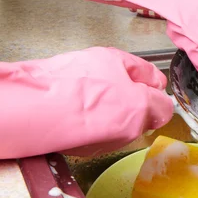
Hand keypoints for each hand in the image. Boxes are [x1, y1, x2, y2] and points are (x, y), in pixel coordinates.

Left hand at [0, 47, 172, 158]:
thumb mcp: (140, 108)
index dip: (158, 92)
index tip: (159, 109)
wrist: (34, 115)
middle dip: (131, 111)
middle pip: (124, 89)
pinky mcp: (53, 100)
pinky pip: (78, 115)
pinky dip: (84, 128)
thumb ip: (160, 107)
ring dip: (108, 122)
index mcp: (117, 59)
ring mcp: (71, 82)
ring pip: (102, 104)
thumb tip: (163, 110)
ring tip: (103, 136)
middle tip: (133, 128)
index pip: (149, 73)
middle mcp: (93, 65)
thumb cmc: (87, 106)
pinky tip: (81, 138)